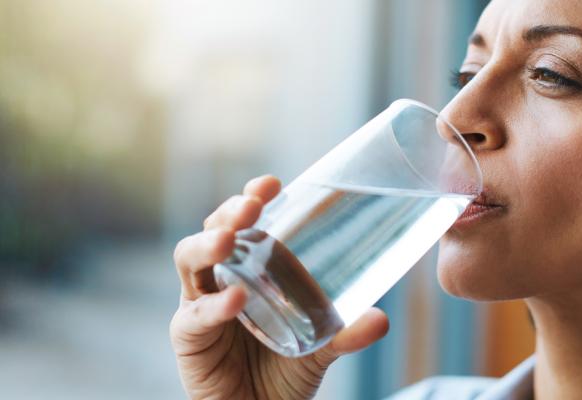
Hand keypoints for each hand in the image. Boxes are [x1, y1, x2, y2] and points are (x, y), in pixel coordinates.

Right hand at [170, 175, 389, 398]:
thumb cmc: (285, 371)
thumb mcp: (322, 347)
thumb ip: (347, 334)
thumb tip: (382, 319)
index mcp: (249, 268)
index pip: (245, 223)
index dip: (252, 198)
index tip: (273, 184)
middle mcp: (220, 279)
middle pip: (214, 231)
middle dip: (230, 213)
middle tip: (252, 206)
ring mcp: (199, 304)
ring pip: (189, 261)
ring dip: (208, 245)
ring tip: (230, 239)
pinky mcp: (188, 338)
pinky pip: (193, 317)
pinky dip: (213, 307)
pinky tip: (236, 300)